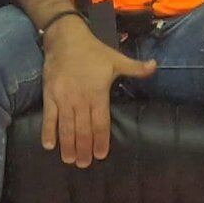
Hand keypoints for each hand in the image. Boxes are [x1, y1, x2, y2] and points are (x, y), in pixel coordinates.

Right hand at [40, 18, 156, 167]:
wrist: (65, 38)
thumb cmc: (93, 51)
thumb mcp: (116, 59)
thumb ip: (136, 68)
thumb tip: (155, 66)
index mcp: (97, 93)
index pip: (100, 122)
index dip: (100, 140)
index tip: (101, 155)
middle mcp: (80, 99)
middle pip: (83, 129)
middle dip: (83, 148)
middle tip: (84, 164)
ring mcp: (63, 98)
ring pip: (66, 127)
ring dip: (68, 145)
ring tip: (70, 160)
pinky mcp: (50, 95)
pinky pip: (49, 117)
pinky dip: (48, 132)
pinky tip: (49, 146)